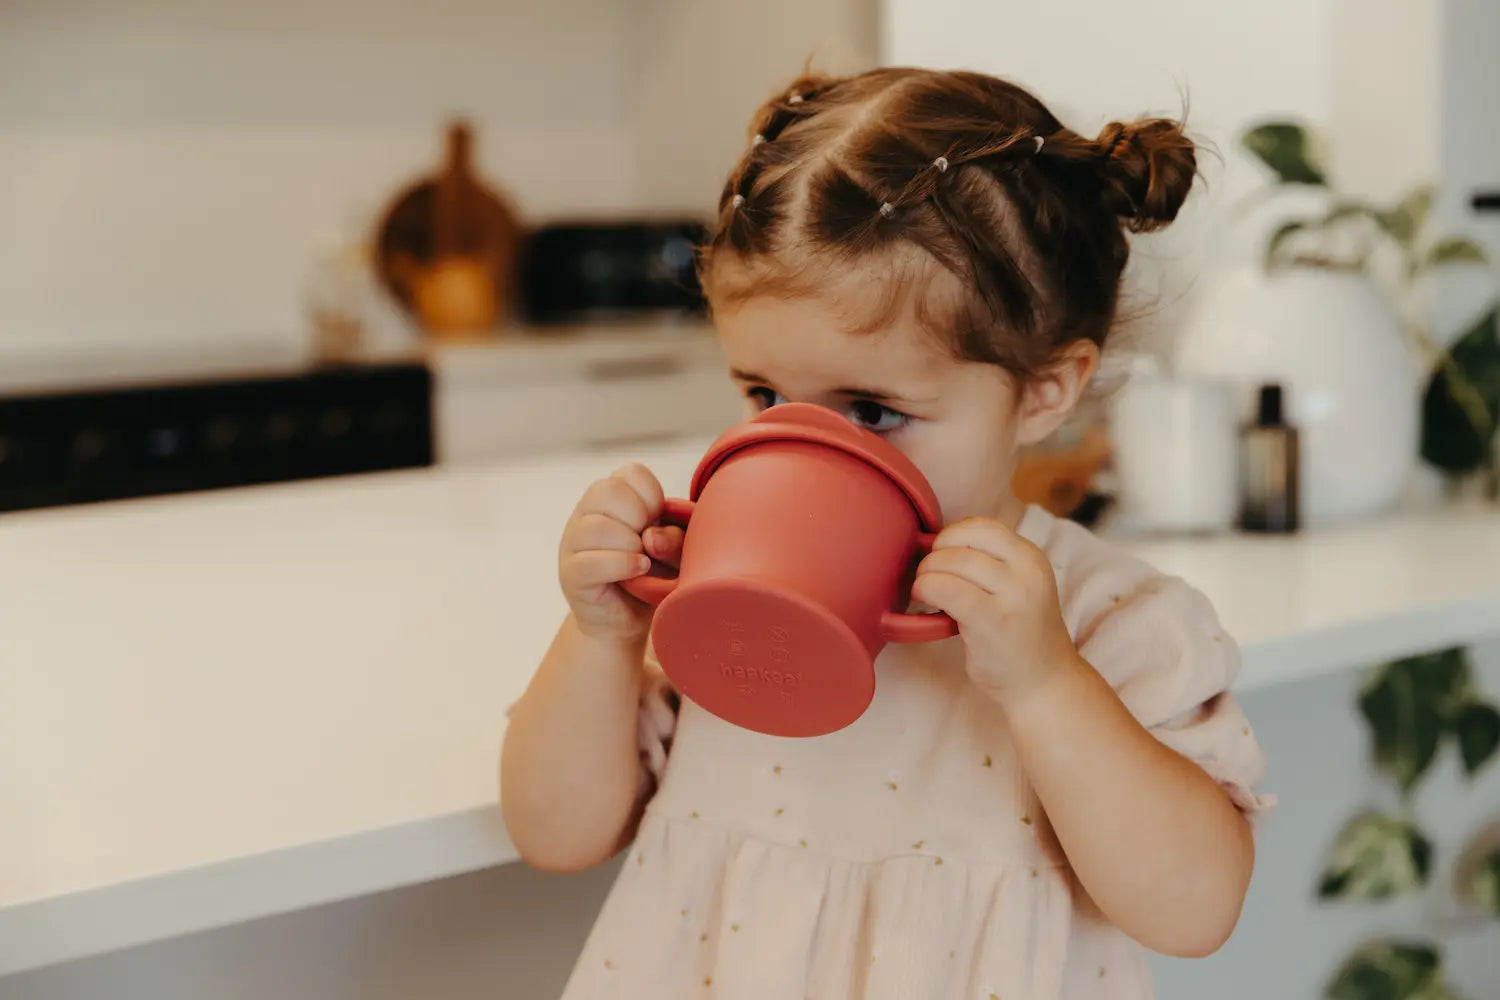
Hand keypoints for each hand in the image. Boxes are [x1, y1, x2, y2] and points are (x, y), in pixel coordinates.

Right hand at [558, 464, 684, 641]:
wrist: (628, 620)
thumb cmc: (653, 575)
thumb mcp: (674, 551)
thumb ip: (674, 536)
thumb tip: (652, 537)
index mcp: (611, 497)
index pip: (630, 473)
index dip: (652, 497)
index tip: (658, 522)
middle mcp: (586, 513)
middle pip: (607, 490)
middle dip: (638, 516)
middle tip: (647, 543)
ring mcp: (573, 542)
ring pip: (597, 526)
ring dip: (630, 545)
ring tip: (644, 561)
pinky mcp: (570, 574)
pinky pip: (591, 562)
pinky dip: (622, 565)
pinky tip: (639, 572)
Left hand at [910, 517, 1077, 701]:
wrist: (1043, 682)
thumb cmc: (1019, 634)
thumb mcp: (1017, 585)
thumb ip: (989, 562)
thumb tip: (933, 542)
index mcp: (1031, 557)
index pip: (981, 526)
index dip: (951, 536)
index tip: (942, 557)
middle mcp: (1027, 571)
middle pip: (962, 542)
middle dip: (934, 557)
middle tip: (927, 578)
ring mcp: (1013, 596)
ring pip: (952, 562)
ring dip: (926, 574)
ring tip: (925, 591)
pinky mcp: (992, 621)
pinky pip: (948, 590)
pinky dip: (927, 589)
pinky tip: (924, 601)